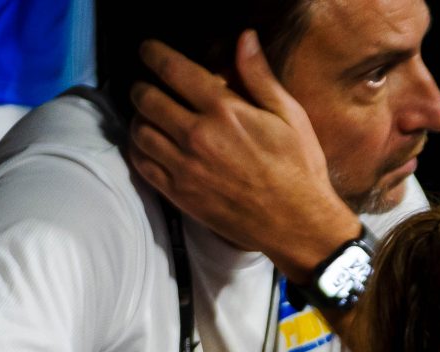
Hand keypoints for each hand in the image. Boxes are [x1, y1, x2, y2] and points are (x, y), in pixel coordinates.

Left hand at [126, 32, 362, 279]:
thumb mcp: (290, 116)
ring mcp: (186, 167)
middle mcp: (199, 136)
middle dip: (143, 86)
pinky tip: (151, 145)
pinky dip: (139, 150)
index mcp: (225, 111)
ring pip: (139, 131)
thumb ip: (260, 76)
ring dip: (139, 118)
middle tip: (149, 87)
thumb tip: (244, 38)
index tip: (148, 50)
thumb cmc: (300, 169)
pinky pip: (142, 164)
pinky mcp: (181, 194)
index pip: (172, 69)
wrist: (300, 226)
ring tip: (150, 117)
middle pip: (146, 98)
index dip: (153, 53)